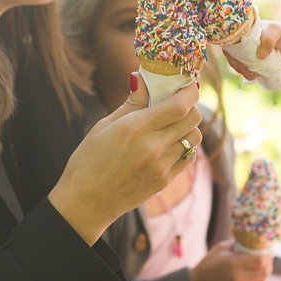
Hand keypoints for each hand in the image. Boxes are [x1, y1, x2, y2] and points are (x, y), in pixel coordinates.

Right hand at [49, 73, 201, 243]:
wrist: (86, 202)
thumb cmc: (88, 160)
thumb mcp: (105, 126)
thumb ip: (131, 102)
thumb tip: (143, 77)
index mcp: (136, 128)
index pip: (180, 105)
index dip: (189, 92)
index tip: (189, 85)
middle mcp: (153, 147)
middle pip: (193, 118)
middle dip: (190, 106)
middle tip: (179, 103)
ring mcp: (162, 166)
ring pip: (194, 137)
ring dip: (188, 127)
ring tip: (172, 125)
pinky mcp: (165, 181)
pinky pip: (188, 157)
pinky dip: (184, 146)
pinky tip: (169, 144)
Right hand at [189, 240, 272, 280]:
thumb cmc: (208, 264)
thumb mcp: (220, 249)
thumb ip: (235, 244)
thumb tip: (249, 240)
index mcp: (234, 263)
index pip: (260, 261)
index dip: (268, 258)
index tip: (268, 255)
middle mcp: (238, 277)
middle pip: (264, 273)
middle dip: (268, 267)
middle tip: (267, 264)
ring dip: (263, 278)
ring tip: (260, 273)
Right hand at [222, 20, 280, 80]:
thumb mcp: (275, 32)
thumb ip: (268, 40)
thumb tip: (260, 56)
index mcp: (241, 32)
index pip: (228, 41)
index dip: (231, 51)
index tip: (239, 58)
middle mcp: (240, 43)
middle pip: (231, 56)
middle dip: (238, 64)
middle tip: (250, 68)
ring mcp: (245, 55)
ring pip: (236, 65)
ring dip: (244, 71)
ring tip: (256, 72)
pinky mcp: (251, 64)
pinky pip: (244, 72)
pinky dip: (249, 75)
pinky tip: (257, 75)